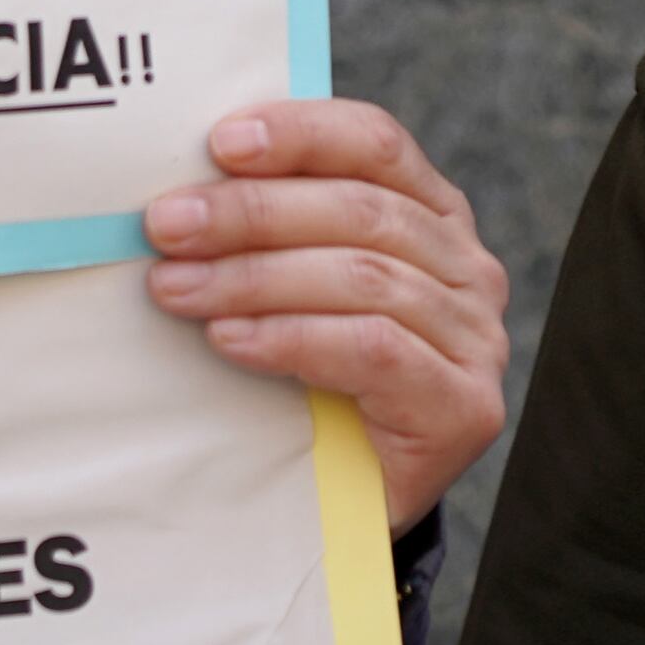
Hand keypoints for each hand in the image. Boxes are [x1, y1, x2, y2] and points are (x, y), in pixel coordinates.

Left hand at [146, 98, 509, 529]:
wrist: (346, 512)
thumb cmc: (307, 386)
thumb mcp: (293, 291)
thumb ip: (271, 234)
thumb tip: (179, 187)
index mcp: (432, 215)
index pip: (375, 144)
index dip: (300, 133)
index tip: (220, 142)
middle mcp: (468, 268)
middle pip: (361, 210)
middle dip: (253, 212)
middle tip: (167, 225)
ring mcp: (476, 339)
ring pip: (364, 278)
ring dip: (256, 277)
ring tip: (177, 288)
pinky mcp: (465, 408)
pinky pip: (375, 350)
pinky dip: (293, 338)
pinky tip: (231, 340)